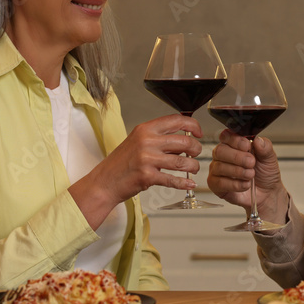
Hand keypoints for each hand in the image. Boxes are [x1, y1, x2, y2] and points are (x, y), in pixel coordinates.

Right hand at [71, 114, 202, 228]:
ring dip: (193, 166)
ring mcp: (147, 159)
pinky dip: (184, 182)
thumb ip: (158, 138)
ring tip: (193, 169)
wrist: (104, 182)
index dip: (193, 125)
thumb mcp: (138, 141)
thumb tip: (184, 138)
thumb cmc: (121, 163)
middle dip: (196, 148)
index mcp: (145, 129)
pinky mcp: (148, 176)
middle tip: (196, 154)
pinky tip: (189, 183)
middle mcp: (147, 141)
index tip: (198, 132)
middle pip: (184, 141)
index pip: (176, 120)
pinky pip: (173, 179)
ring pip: (183, 161)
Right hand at [206, 130, 289, 223]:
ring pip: (219, 167)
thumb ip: (265, 147)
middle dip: (237, 157)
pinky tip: (245, 184)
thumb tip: (258, 140)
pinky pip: (219, 183)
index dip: (235, 140)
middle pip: (220, 150)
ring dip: (238, 172)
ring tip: (250, 175)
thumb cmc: (265, 174)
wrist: (267, 193)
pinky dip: (234, 184)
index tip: (247, 146)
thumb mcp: (269, 158)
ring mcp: (217, 170)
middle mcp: (223, 156)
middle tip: (251, 163)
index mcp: (234, 145)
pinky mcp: (215, 185)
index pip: (226, 136)